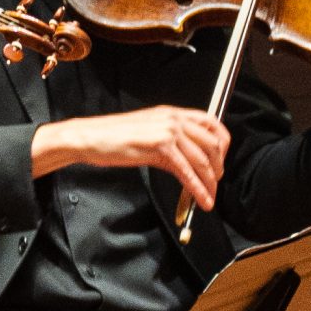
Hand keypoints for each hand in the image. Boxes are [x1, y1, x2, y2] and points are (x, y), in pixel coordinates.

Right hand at [32, 105, 229, 213]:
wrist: (89, 137)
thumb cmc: (111, 137)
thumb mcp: (147, 135)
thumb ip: (170, 145)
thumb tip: (186, 165)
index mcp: (171, 112)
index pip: (211, 123)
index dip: (222, 144)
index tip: (219, 161)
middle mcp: (174, 118)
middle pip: (212, 144)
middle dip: (217, 167)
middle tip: (214, 183)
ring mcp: (168, 131)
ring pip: (202, 160)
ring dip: (209, 182)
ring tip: (209, 197)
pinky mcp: (160, 146)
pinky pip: (186, 171)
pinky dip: (197, 188)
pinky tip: (200, 198)